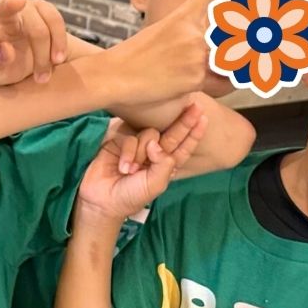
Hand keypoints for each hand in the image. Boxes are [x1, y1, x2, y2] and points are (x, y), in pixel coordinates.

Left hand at [0, 0, 66, 85]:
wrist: (27, 61)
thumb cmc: (4, 66)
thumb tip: (6, 51)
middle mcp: (1, 15)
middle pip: (5, 6)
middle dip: (10, 4)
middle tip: (18, 2)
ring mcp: (24, 9)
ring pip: (38, 28)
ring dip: (43, 54)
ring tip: (42, 78)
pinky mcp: (44, 8)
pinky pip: (55, 21)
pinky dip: (59, 43)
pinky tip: (57, 60)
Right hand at [76, 104, 206, 224]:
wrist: (102, 200)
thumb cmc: (131, 195)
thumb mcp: (155, 184)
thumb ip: (164, 163)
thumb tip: (156, 142)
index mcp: (165, 164)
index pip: (183, 147)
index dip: (193, 134)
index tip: (204, 119)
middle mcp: (153, 152)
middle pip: (172, 133)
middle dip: (184, 122)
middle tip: (196, 107)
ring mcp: (137, 145)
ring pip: (149, 134)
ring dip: (142, 152)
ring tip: (132, 171)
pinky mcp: (120, 141)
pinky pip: (130, 139)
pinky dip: (128, 153)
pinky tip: (123, 167)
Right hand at [113, 0, 247, 105]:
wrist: (113, 75)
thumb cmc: (131, 58)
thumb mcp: (158, 36)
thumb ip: (186, 39)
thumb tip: (204, 50)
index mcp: (181, 18)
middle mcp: (193, 32)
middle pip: (228, 36)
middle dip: (240, 44)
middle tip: (249, 45)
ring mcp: (196, 53)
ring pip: (224, 63)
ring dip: (221, 71)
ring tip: (196, 76)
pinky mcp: (195, 76)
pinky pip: (218, 84)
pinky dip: (211, 87)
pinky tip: (180, 86)